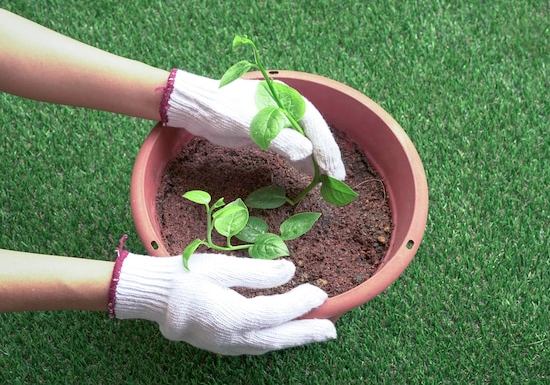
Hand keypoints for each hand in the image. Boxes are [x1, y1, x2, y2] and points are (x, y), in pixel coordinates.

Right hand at [109, 252, 335, 355]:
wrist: (152, 297)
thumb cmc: (184, 276)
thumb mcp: (220, 267)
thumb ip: (256, 272)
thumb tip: (290, 270)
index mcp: (230, 316)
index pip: (276, 312)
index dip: (300, 303)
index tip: (319, 291)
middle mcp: (231, 337)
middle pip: (278, 337)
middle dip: (307, 332)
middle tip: (332, 328)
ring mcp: (225, 345)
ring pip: (268, 345)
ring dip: (294, 338)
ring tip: (317, 332)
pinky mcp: (221, 346)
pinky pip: (256, 347)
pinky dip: (276, 341)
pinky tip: (285, 334)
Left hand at [161, 69, 345, 179]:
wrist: (197, 109)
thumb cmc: (222, 110)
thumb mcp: (250, 124)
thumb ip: (279, 138)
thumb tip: (307, 153)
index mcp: (286, 99)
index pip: (314, 124)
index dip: (325, 147)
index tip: (332, 170)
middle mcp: (286, 109)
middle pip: (313, 134)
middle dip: (325, 156)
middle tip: (336, 180)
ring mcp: (278, 121)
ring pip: (303, 142)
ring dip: (315, 161)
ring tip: (326, 182)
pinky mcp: (268, 134)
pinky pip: (290, 148)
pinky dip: (299, 161)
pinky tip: (307, 175)